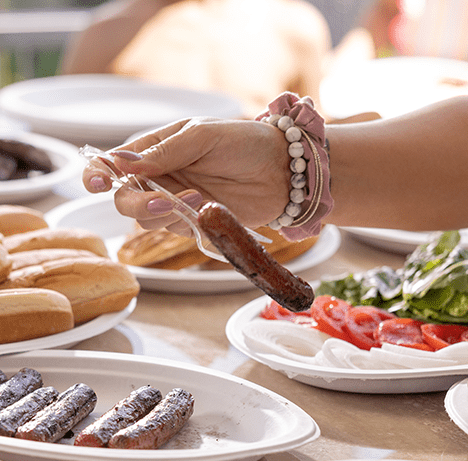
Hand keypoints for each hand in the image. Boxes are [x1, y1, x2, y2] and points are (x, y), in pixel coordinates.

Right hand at [82, 117, 289, 234]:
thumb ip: (164, 151)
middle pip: (125, 200)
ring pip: (148, 221)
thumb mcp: (203, 136)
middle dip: (135, 204)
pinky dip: (186, 223)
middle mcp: (162, 177)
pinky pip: (177, 231)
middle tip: (160, 202)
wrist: (285, 171)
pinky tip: (207, 208)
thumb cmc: (245, 142)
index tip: (96, 183)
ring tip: (198, 198)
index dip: (99, 174)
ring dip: (165, 214)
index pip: (115, 164)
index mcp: (157, 149)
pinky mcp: (197, 223)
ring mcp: (178, 202)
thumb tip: (123, 163)